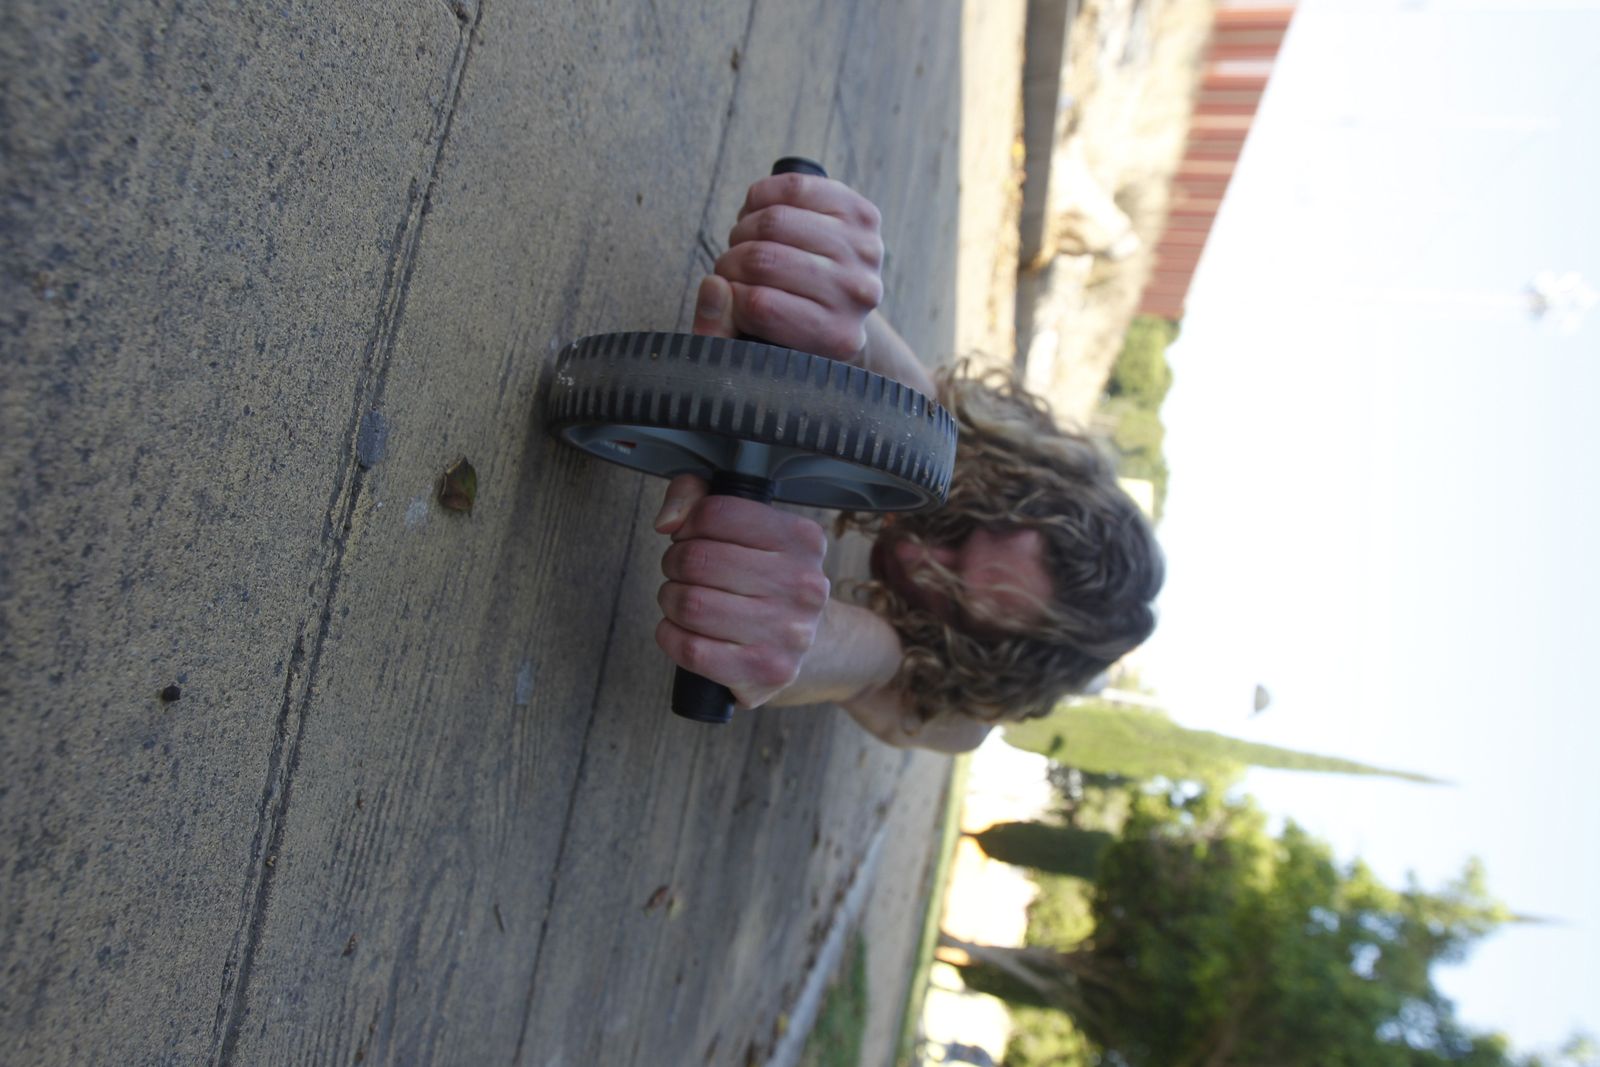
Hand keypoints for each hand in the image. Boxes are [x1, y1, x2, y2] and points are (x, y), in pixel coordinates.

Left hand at [652, 474, 830, 707]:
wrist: (813, 648)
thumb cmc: (767, 581)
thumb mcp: (748, 529)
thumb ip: (698, 498)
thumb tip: (667, 520)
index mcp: (802, 540)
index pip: (718, 513)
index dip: (689, 524)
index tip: (690, 536)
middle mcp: (803, 585)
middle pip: (697, 559)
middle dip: (674, 563)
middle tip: (682, 571)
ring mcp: (787, 632)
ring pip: (690, 604)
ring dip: (671, 600)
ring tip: (683, 599)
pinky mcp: (765, 671)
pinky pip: (690, 648)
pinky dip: (671, 636)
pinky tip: (681, 630)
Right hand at [692, 173, 884, 360]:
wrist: (843, 301)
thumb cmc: (788, 322)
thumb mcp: (754, 343)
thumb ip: (717, 328)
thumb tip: (713, 285)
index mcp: (834, 337)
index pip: (759, 306)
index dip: (728, 294)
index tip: (727, 295)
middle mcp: (857, 295)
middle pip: (764, 260)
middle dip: (731, 261)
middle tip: (729, 267)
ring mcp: (865, 252)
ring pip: (775, 221)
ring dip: (743, 229)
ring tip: (743, 243)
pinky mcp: (863, 214)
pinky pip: (795, 188)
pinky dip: (761, 197)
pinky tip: (756, 213)